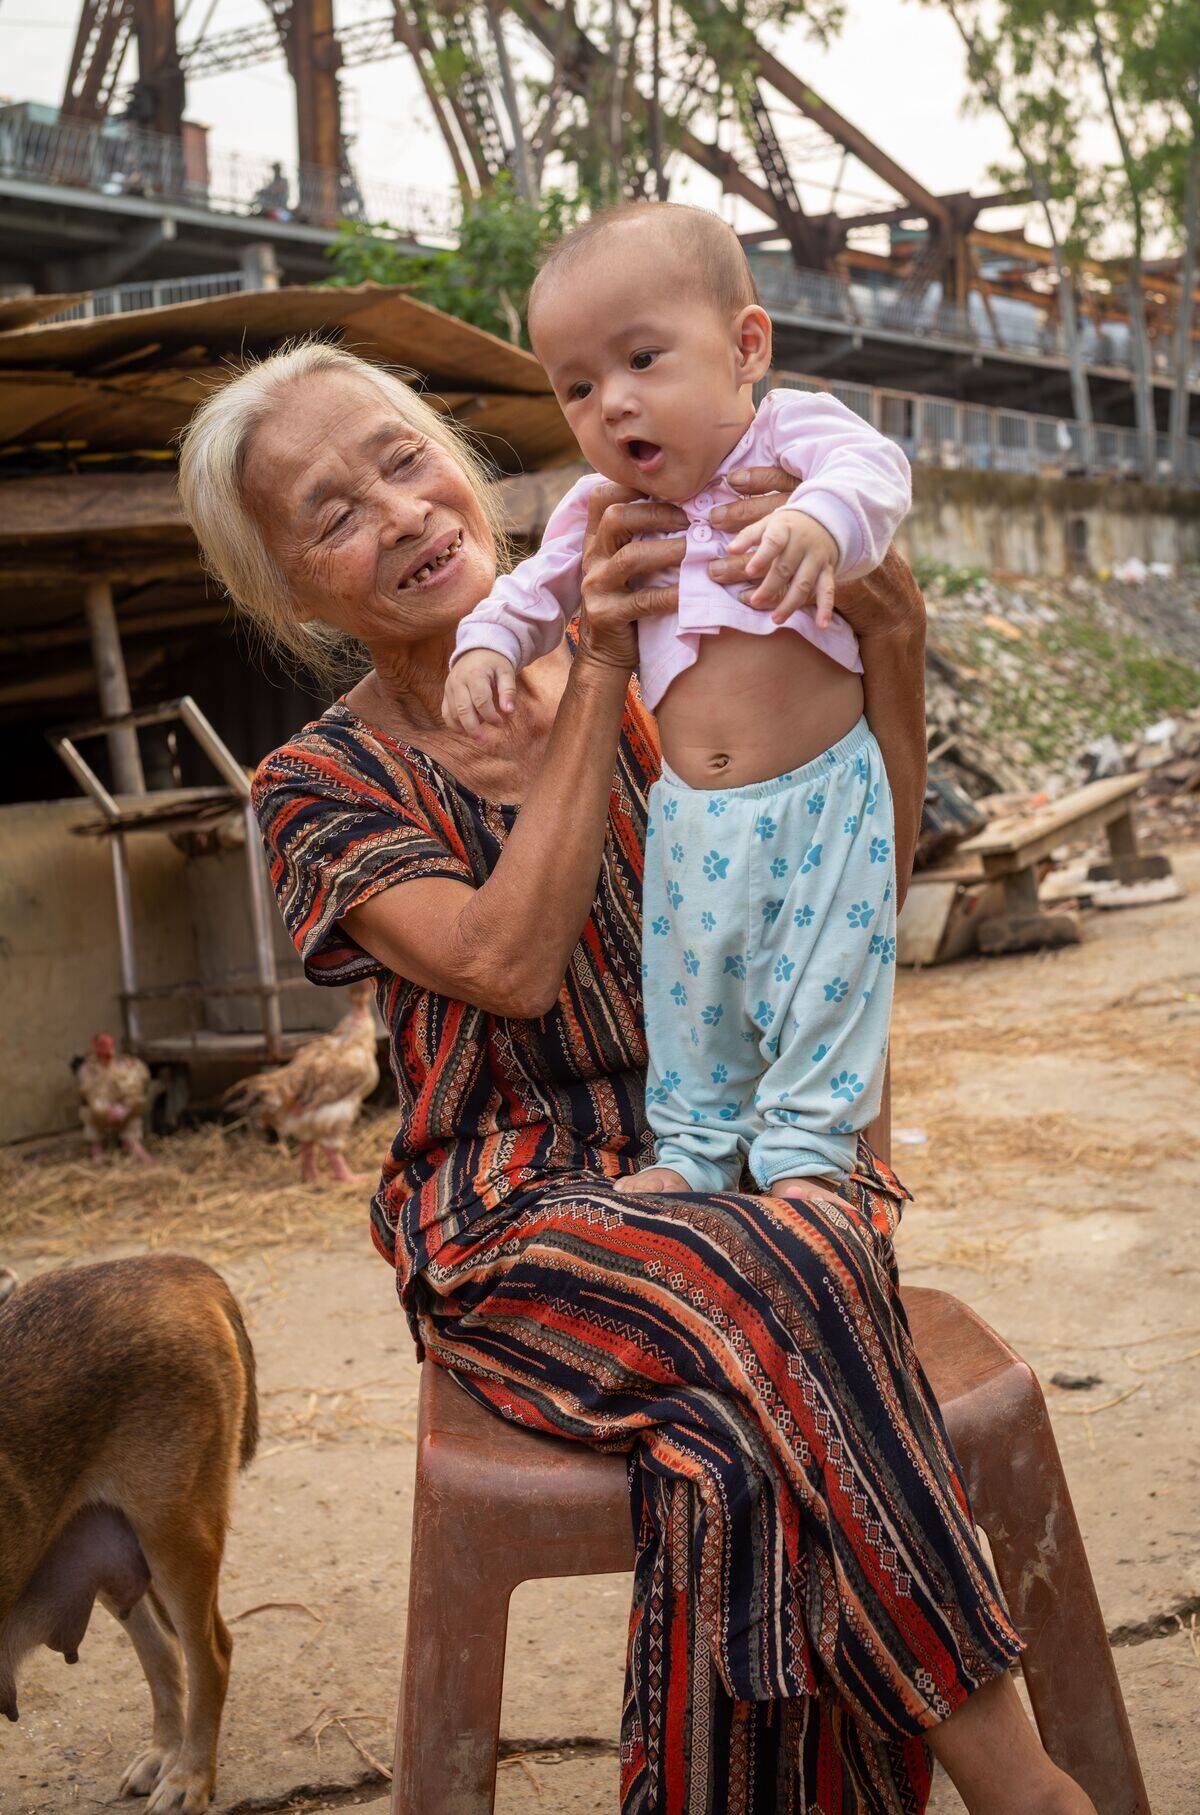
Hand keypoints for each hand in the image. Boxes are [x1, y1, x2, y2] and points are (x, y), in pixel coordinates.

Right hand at [442, 648, 517, 737]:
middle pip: (462, 709)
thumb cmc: (494, 663)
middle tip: (483, 741)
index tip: (501, 723)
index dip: (491, 716)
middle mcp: (458, 681)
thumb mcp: (506, 672)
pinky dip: (454, 725)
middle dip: (473, 728)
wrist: (476, 651)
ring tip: (478, 736)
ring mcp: (449, 688)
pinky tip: (466, 731)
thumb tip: (509, 712)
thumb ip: (508, 691)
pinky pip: (445, 713)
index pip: (481, 700)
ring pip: (452, 713)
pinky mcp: (446, 694)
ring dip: (464, 727)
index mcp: (475, 675)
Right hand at [576, 482, 687, 672]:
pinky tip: (691, 590)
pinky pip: (643, 600)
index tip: (669, 486)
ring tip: (697, 548)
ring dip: (669, 549)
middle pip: (615, 517)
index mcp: (596, 539)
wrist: (607, 652)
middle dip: (657, 512)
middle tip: (691, 519)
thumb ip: (641, 535)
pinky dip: (671, 593)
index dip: (632, 484)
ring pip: (630, 557)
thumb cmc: (629, 599)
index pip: (602, 496)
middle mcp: (591, 557)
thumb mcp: (627, 564)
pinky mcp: (607, 614)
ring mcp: (595, 586)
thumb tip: (687, 502)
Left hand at [725, 507, 838, 627]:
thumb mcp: (768, 523)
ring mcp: (817, 559)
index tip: (749, 571)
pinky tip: (822, 625)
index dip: (762, 557)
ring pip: (804, 584)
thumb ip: (748, 536)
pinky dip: (826, 608)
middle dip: (770, 587)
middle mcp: (803, 544)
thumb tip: (730, 549)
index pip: (774, 542)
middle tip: (755, 601)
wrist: (826, 519)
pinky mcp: (828, 571)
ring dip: (790, 603)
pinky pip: (828, 591)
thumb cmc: (788, 526)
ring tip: (776, 620)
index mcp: (785, 529)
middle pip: (786, 568)